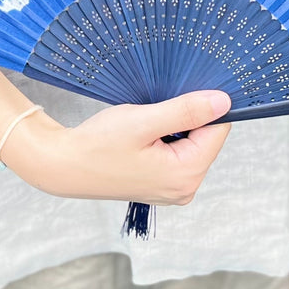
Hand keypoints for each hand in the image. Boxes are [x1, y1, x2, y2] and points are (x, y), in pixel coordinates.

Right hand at [7, 90, 232, 204]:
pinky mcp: (162, 185)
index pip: (217, 130)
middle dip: (187, 118)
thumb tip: (224, 102)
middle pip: (206, 138)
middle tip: (153, 112)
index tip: (176, 98)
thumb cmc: (97, 145)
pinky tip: (143, 137)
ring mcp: (174, 190)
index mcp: (186, 176)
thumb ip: (186, 111)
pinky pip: (177, 153)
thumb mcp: (143, 121)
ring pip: (192, 143)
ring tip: (145, 126)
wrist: (64, 165)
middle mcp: (185, 188)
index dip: (202, 107)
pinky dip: (165, 138)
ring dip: (174, 127)